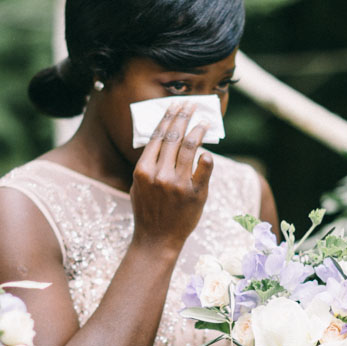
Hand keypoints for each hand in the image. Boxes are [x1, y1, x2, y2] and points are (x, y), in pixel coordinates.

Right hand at [130, 102, 212, 253]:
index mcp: (143, 170)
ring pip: (189, 148)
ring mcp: (177, 184)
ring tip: (204, 123)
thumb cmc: (147, 211)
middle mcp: (159, 174)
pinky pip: (204, 169)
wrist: (156, 240)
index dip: (168, 117)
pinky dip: (206, 158)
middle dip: (183, 117)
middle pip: (173, 137)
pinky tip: (207, 152)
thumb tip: (158, 140)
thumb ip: (147, 164)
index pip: (158, 136)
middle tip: (191, 105)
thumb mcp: (138, 185)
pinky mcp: (194, 194)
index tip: (175, 105)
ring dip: (197, 131)